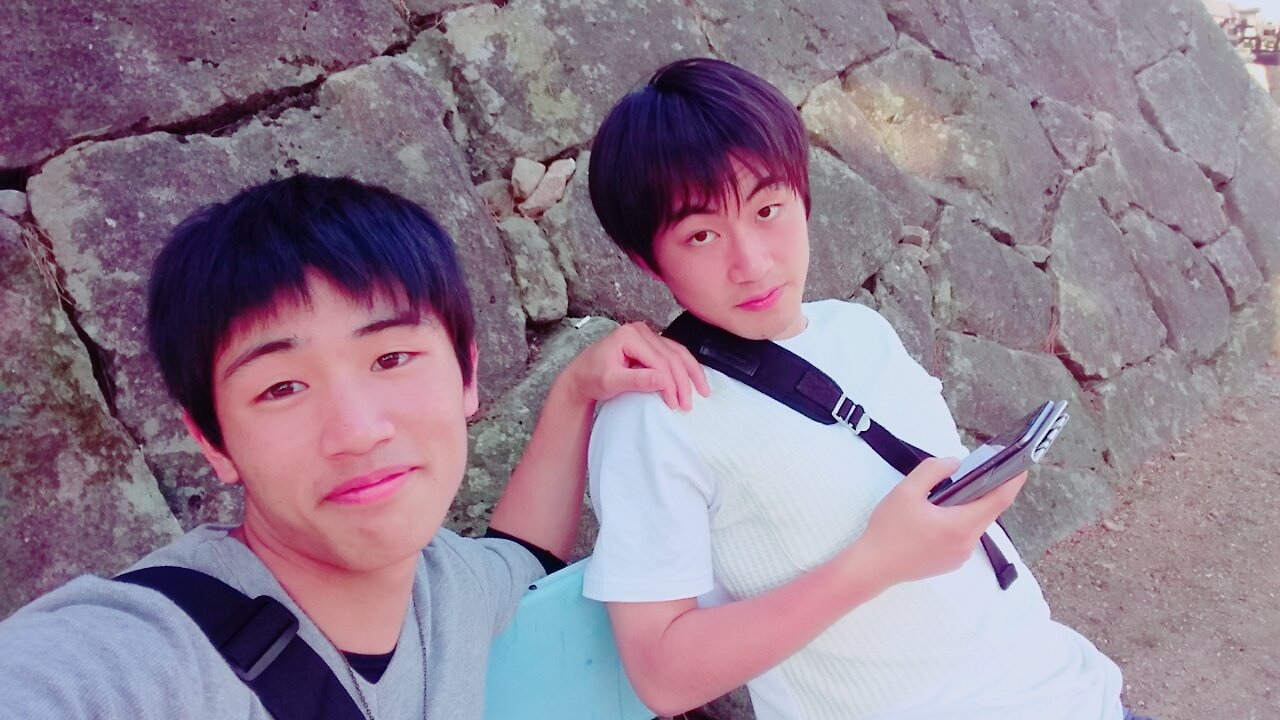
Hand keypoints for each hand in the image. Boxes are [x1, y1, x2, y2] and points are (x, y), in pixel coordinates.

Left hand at [564, 322, 709, 410]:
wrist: (581, 376)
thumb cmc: (591, 378)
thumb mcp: (611, 382)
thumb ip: (637, 380)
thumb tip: (663, 380)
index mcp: (629, 335)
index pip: (658, 361)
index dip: (670, 384)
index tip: (675, 404)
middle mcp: (640, 330)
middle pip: (671, 356)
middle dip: (683, 381)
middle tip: (688, 404)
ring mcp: (646, 335)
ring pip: (677, 353)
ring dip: (691, 373)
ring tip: (702, 392)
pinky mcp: (650, 343)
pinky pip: (673, 354)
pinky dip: (685, 368)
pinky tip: (694, 380)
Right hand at [853, 457, 1025, 587]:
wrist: (872, 566)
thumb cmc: (887, 531)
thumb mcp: (906, 491)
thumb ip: (933, 471)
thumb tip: (954, 464)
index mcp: (960, 525)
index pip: (998, 500)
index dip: (1013, 481)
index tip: (1022, 467)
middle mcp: (966, 543)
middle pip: (987, 512)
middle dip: (986, 491)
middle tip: (980, 472)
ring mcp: (960, 556)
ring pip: (974, 524)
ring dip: (968, 507)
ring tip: (950, 492)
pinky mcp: (951, 562)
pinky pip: (963, 536)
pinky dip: (958, 521)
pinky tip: (938, 514)